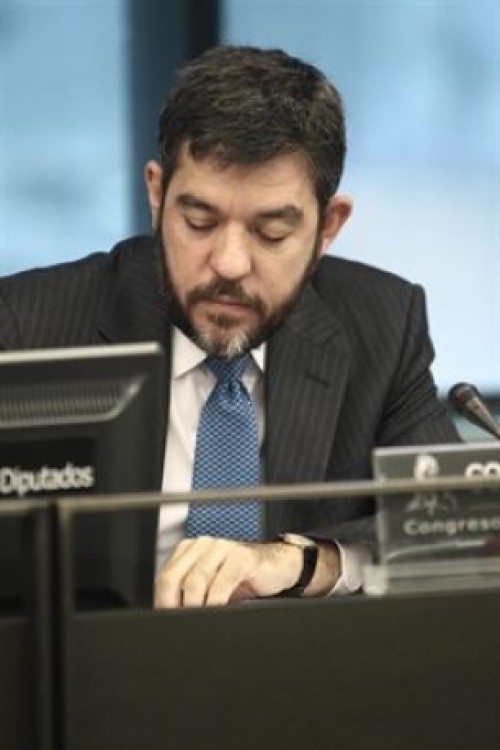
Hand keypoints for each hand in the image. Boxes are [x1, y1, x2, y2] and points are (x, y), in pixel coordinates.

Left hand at [154, 536, 340, 607]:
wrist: (277, 565)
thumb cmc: (242, 577)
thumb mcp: (212, 585)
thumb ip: (191, 594)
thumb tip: (170, 618)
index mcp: (191, 550)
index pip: (165, 577)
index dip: (162, 602)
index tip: (166, 621)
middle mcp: (204, 545)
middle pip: (174, 578)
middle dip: (173, 606)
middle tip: (179, 624)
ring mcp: (222, 548)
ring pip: (196, 580)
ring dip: (194, 607)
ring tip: (198, 621)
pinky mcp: (242, 556)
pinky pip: (221, 582)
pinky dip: (215, 602)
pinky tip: (217, 611)